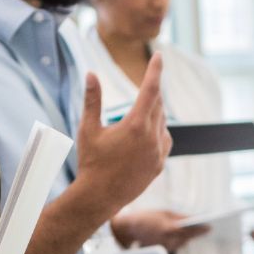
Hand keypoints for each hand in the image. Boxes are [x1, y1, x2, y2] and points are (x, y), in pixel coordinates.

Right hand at [73, 56, 172, 213]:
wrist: (99, 197)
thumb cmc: (90, 162)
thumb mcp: (88, 129)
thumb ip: (92, 100)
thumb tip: (91, 74)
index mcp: (134, 125)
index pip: (151, 89)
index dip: (155, 70)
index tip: (159, 56)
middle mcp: (151, 138)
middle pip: (158, 104)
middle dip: (151, 93)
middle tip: (143, 87)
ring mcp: (158, 153)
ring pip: (162, 122)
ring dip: (154, 113)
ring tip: (137, 115)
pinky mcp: (159, 165)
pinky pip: (165, 140)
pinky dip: (158, 131)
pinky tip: (146, 134)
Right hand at [112, 208, 208, 252]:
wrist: (128, 229)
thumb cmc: (147, 217)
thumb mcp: (164, 213)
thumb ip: (180, 217)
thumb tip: (196, 218)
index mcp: (167, 228)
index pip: (188, 230)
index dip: (200, 229)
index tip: (210, 227)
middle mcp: (166, 240)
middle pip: (187, 238)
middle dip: (196, 233)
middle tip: (209, 228)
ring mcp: (164, 247)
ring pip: (182, 243)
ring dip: (189, 236)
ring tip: (201, 230)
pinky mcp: (162, 250)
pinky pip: (176, 245)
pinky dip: (180, 239)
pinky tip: (186, 234)